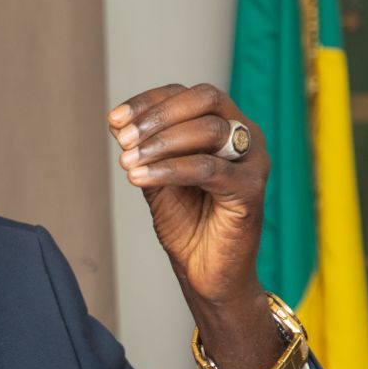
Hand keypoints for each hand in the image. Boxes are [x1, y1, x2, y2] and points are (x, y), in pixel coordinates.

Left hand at [109, 84, 281, 368]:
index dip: (148, 102)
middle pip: (205, 100)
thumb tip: (118, 122)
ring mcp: (253, 161)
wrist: (206, 274)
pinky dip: (170, 169)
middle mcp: (244, 135)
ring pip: (208, 131)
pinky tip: (140, 178)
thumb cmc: (187, 225)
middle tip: (123, 139)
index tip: (114, 119)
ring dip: (161, 143)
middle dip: (158, 116)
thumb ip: (146, 150)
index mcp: (223, 125)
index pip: (186, 94)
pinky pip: (209, 169)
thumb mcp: (158, 179)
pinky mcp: (252, 190)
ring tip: (128, 162)